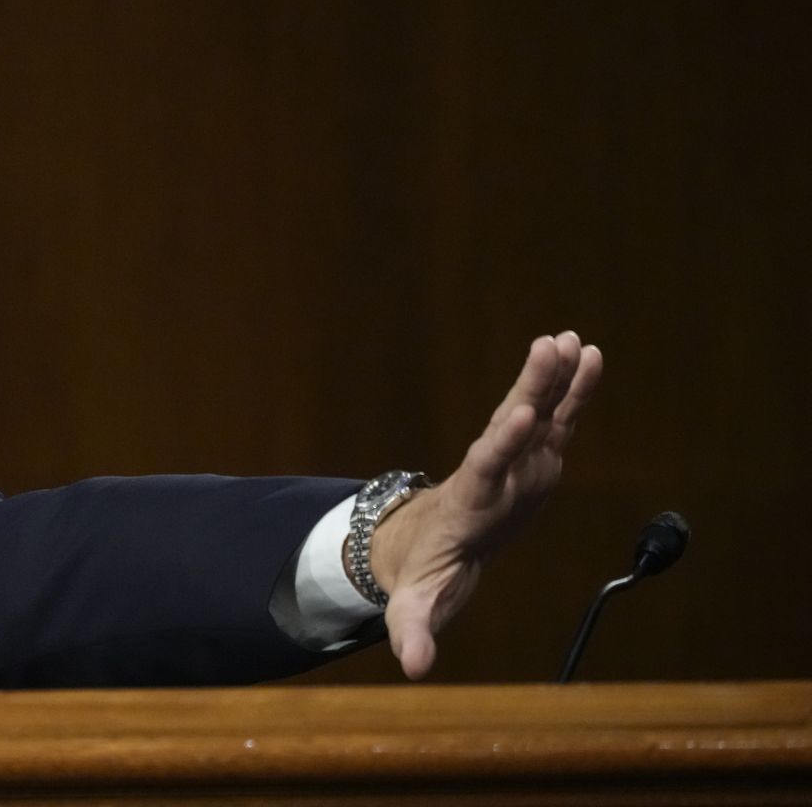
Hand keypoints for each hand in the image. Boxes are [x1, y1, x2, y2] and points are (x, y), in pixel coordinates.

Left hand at [367, 331, 602, 679]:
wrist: (429, 544)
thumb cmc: (425, 574)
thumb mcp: (416, 604)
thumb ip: (413, 630)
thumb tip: (413, 666)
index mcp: (470, 503)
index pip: (486, 467)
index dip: (502, 444)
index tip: (516, 414)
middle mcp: (494, 472)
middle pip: (511, 425)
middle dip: (531, 389)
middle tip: (548, 347)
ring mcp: (515, 461)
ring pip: (536, 412)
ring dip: (552, 377)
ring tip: (570, 338)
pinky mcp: (535, 458)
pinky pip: (557, 418)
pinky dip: (574, 390)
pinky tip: (591, 355)